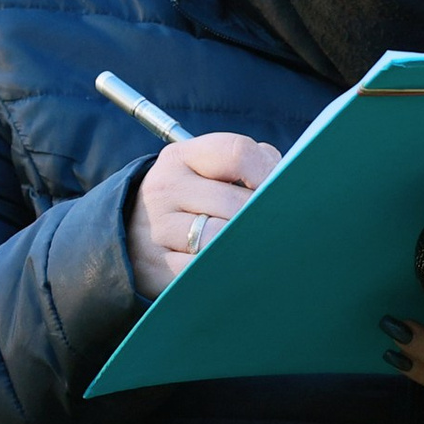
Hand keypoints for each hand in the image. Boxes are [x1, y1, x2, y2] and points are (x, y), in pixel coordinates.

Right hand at [127, 133, 280, 298]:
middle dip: (264, 216)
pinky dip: (227, 270)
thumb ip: (250, 165)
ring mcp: (157, 229)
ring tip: (260, 246)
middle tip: (282, 227)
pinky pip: (205, 271)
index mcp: (181, 157)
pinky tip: (237, 266)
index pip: (236, 153)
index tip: (286, 189)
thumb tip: (290, 181)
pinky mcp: (157, 267)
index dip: (270, 171)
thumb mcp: (209, 171)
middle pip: (235, 202)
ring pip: (221, 239)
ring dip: (246, 244)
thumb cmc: (194, 200)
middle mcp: (164, 188)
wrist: (133, 236)